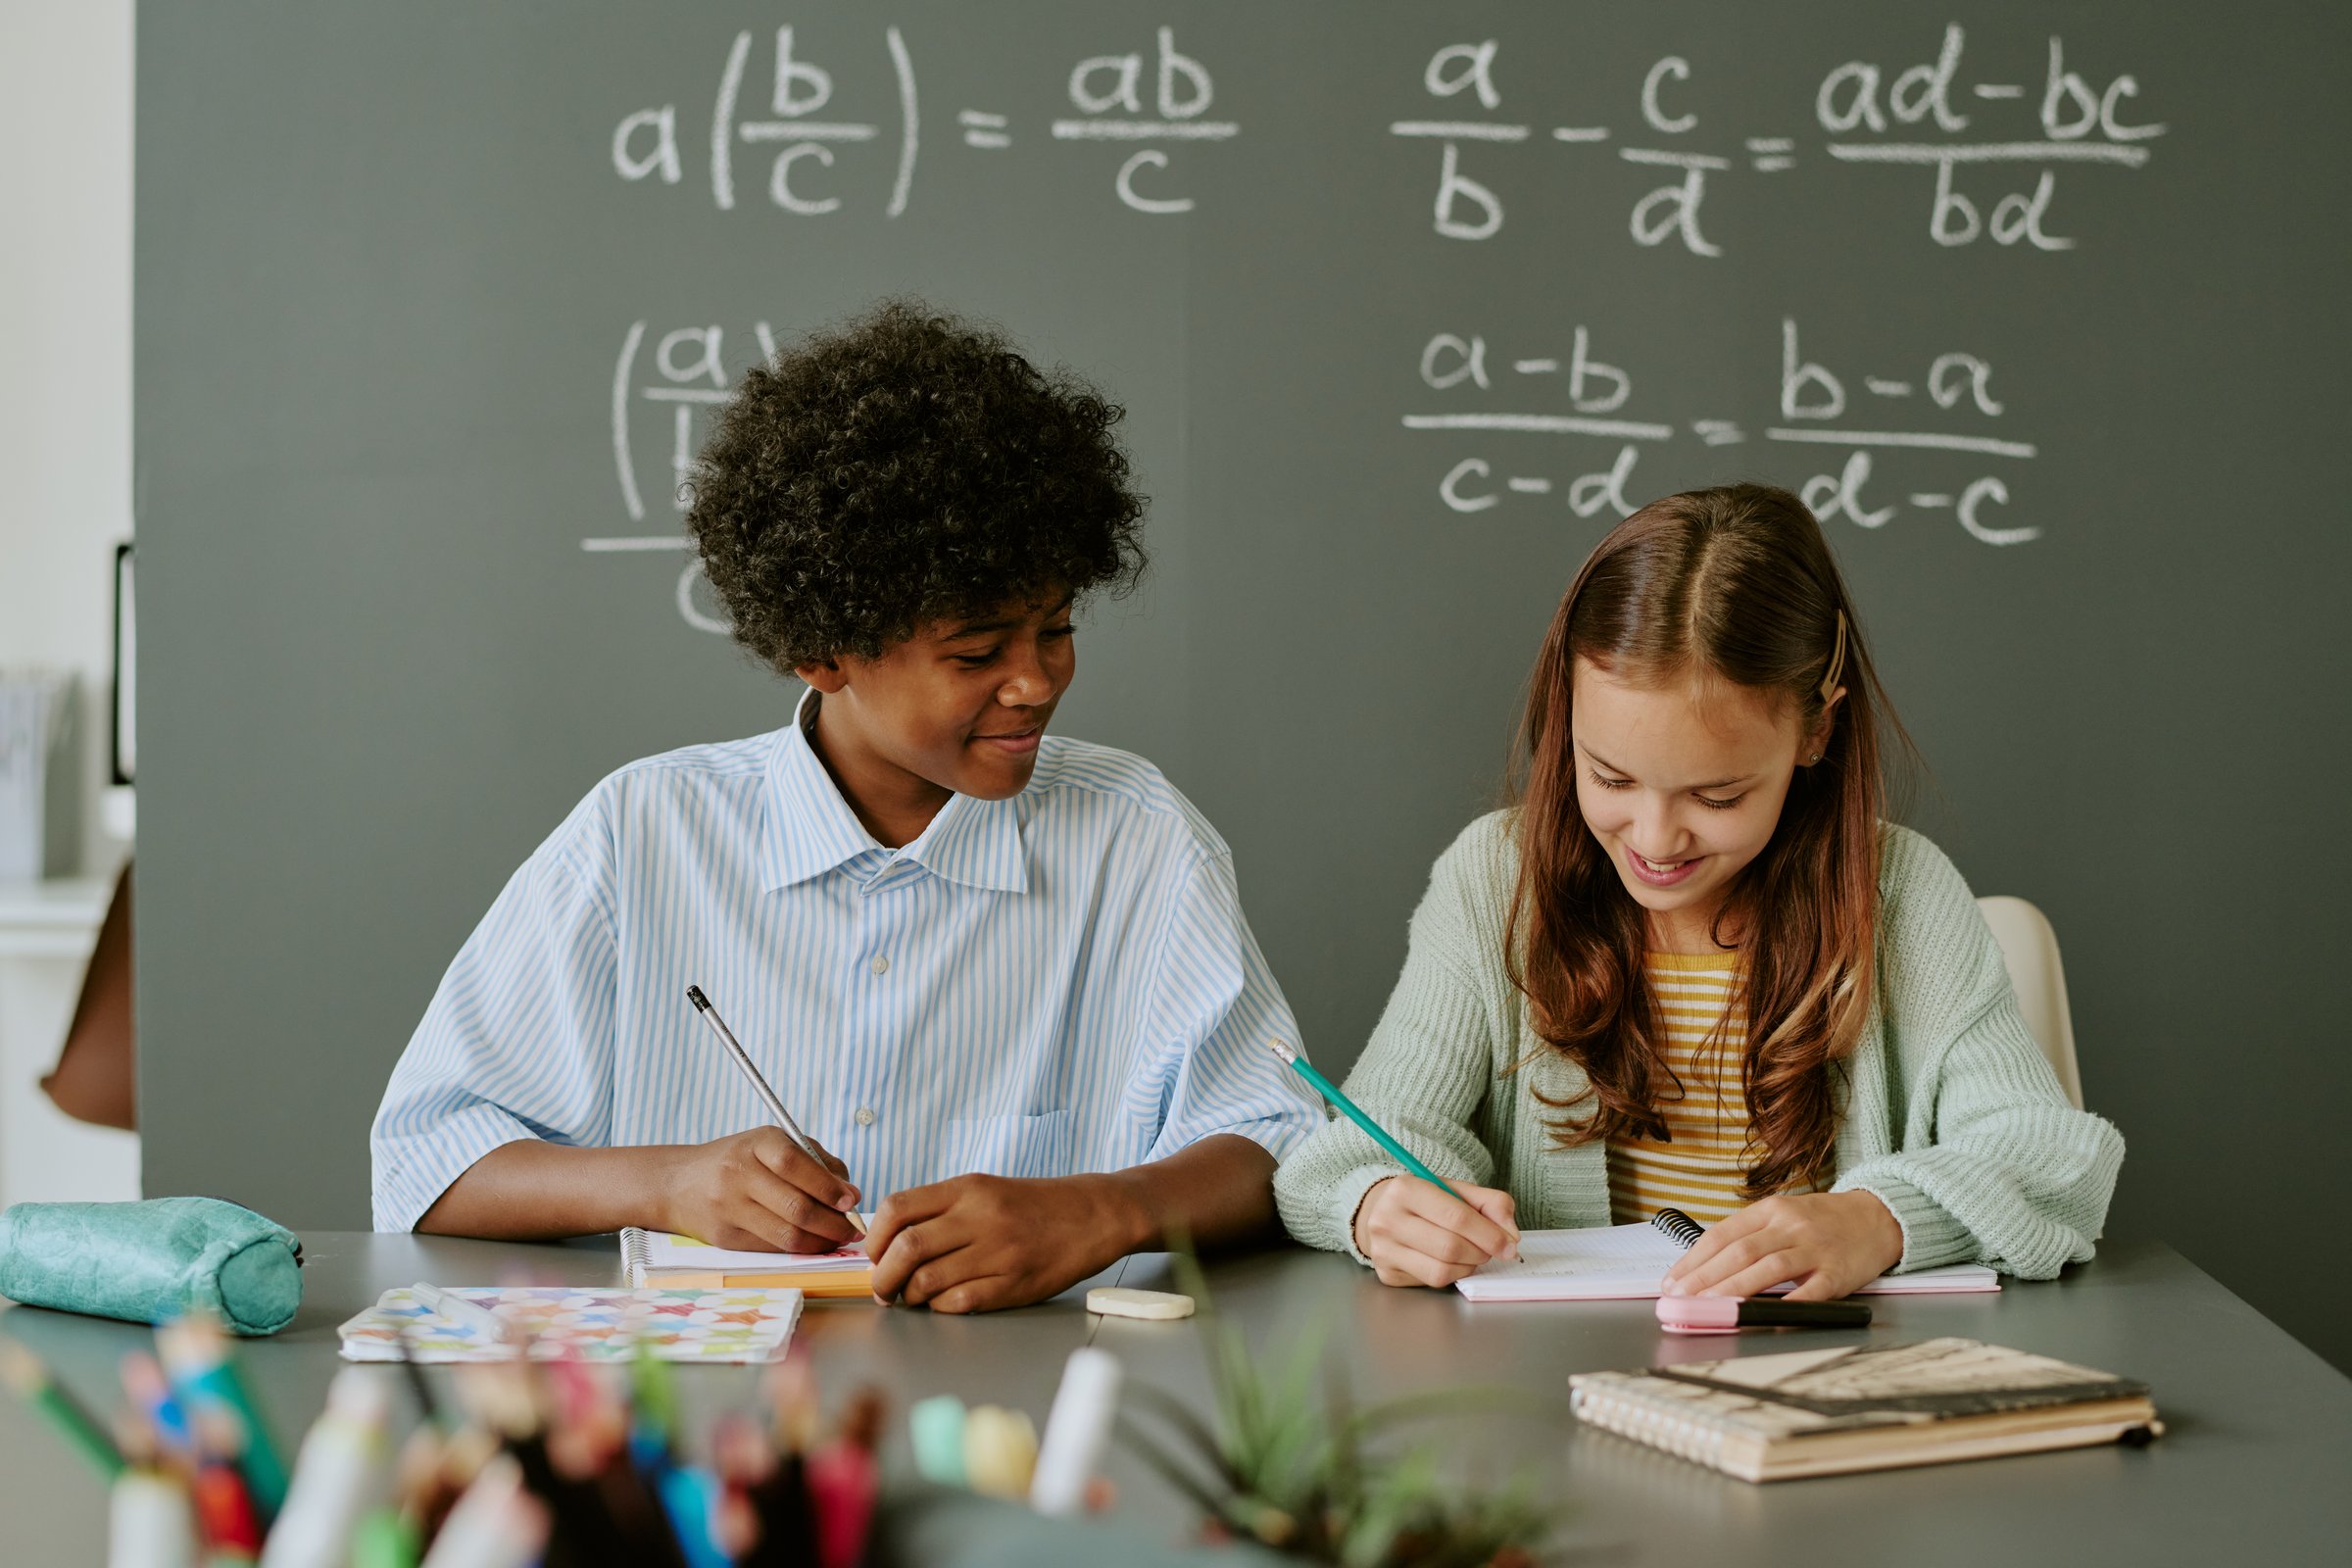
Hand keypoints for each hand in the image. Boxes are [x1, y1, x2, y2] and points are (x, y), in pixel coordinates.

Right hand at [655, 1127, 862, 1253]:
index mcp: (756, 1144)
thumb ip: (815, 1159)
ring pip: (786, 1234)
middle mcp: (738, 1174)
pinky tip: (813, 1244)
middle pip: (795, 1206)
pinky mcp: (725, 1238)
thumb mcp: (772, 1144)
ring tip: (837, 1238)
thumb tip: (850, 1192)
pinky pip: (772, 1249)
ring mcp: (729, 1208)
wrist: (679, 1184)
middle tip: (853, 1227)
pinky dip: (799, 1249)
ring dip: (821, 1242)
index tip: (852, 1200)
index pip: (795, 1164)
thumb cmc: (739, 1161)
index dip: (828, 1186)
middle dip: (833, 1222)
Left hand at [865, 1173, 1140, 1313]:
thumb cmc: (1033, 1205)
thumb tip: (888, 1240)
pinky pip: (959, 1303)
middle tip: (883, 1288)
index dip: (874, 1237)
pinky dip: (940, 1307)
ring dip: (909, 1296)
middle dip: (882, 1277)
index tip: (875, 1253)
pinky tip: (944, 1302)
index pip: (898, 1208)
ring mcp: (999, 1253)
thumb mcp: (985, 1189)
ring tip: (912, 1297)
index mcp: (968, 1189)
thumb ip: (940, 1208)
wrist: (1093, 1215)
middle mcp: (981, 1217)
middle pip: (906, 1249)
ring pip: (927, 1282)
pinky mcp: (1014, 1284)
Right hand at [1350, 1175, 1519, 1287]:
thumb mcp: (1457, 1189)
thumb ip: (1491, 1203)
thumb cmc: (1425, 1201)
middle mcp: (1387, 1219)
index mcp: (1406, 1189)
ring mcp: (1383, 1249)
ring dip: (1468, 1266)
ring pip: (1442, 1270)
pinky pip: (1432, 1282)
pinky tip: (1451, 1261)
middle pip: (1450, 1247)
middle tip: (1490, 1249)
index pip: (1457, 1217)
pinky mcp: (1387, 1273)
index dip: (1490, 1235)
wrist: (1383, 1211)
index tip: (1509, 1245)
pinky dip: (1452, 1274)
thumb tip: (1511, 1236)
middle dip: (1481, 1252)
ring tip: (1471, 1254)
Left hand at [1661, 1190, 1902, 1300]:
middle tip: (1680, 1297)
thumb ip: (1749, 1235)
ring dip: (1734, 1290)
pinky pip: (1810, 1290)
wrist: (1877, 1217)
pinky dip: (1787, 1304)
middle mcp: (1790, 1225)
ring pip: (1767, 1268)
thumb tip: (1704, 1267)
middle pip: (1740, 1251)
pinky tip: (1766, 1317)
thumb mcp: (1782, 1215)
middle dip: (1705, 1277)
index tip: (1672, 1280)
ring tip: (1708, 1306)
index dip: (1693, 1259)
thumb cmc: (1821, 1222)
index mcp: (1770, 1209)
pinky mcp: (1838, 1272)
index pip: (1722, 1234)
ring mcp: (1815, 1248)